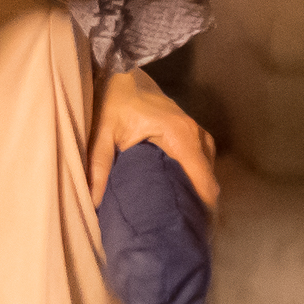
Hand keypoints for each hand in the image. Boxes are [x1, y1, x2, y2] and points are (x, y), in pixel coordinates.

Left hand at [91, 69, 218, 215]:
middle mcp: (195, 135)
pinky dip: (197, 179)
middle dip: (200, 205)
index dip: (201, 206)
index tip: (193, 228)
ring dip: (198, 192)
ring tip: (182, 217)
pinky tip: (182, 195)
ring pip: (208, 172)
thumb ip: (99, 167)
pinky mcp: (194, 133)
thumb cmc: (113, 101)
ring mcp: (198, 132)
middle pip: (209, 180)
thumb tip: (95, 201)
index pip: (202, 179)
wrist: (123, 74)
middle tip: (184, 229)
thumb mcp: (102, 133)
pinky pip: (203, 162)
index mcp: (179, 136)